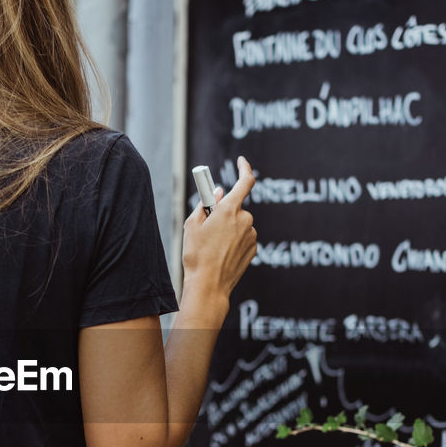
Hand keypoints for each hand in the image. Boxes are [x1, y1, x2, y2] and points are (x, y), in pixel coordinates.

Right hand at [181, 156, 256, 300]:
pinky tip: (221, 253)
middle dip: (223, 211)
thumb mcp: (192, 225)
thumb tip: (217, 193)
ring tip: (212, 245)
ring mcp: (251, 235)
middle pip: (235, 206)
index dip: (244, 168)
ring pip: (239, 223)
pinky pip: (243, 237)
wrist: (209, 285)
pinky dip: (233, 240)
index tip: (241, 161)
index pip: (245, 181)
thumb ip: (206, 204)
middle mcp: (245, 220)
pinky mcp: (253, 248)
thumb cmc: (196, 255)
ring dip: (228, 227)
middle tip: (208, 223)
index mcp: (230, 210)